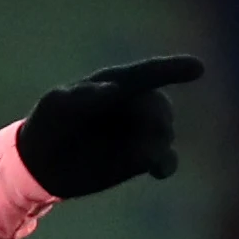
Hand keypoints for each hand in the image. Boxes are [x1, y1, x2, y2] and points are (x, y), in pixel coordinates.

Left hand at [15, 55, 204, 198]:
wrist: (41, 164)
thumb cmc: (47, 126)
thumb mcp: (56, 107)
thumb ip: (82, 96)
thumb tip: (113, 91)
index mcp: (115, 84)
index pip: (147, 74)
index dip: (171, 70)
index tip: (197, 68)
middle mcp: (134, 105)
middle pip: (158, 107)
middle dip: (153, 117)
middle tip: (141, 127)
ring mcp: (140, 131)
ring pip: (163, 133)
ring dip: (156, 141)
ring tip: (134, 153)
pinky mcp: (141, 159)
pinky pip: (165, 159)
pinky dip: (166, 163)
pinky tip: (159, 171)